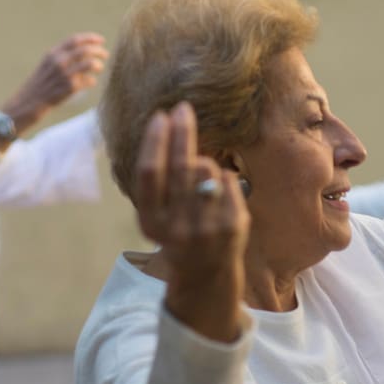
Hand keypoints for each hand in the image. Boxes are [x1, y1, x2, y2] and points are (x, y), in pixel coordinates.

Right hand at [2, 33, 108, 134]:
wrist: (30, 102)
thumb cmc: (42, 83)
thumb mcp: (47, 65)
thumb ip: (62, 56)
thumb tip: (85, 51)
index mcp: (52, 53)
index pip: (75, 40)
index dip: (90, 38)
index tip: (101, 40)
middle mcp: (58, 62)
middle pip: (85, 50)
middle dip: (98, 51)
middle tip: (105, 54)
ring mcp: (64, 75)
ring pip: (90, 64)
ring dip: (98, 64)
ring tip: (100, 67)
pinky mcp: (69, 88)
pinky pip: (89, 81)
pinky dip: (92, 80)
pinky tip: (91, 82)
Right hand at [136, 103, 248, 341]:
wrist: (205, 274)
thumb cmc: (178, 231)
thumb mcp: (159, 215)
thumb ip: (163, 181)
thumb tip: (171, 125)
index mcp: (152, 223)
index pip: (150, 173)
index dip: (155, 141)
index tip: (160, 116)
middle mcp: (177, 227)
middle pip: (180, 166)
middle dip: (182, 132)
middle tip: (183, 109)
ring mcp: (208, 227)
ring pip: (207, 169)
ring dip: (205, 163)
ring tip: (203, 181)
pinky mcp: (233, 225)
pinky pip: (229, 179)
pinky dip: (225, 178)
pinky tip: (221, 193)